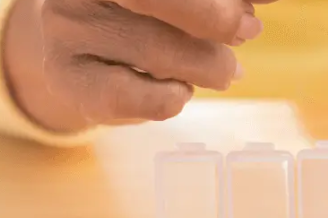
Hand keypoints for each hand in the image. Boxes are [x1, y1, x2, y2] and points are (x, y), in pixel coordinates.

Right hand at [3, 0, 277, 132]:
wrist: (78, 55)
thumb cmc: (141, 15)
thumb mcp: (173, 1)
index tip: (263, 1)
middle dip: (214, 17)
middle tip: (248, 31)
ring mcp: (65, 30)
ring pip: (153, 49)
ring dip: (206, 64)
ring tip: (224, 70)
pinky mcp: (68, 80)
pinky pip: (131, 95)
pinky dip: (170, 98)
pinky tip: (178, 91)